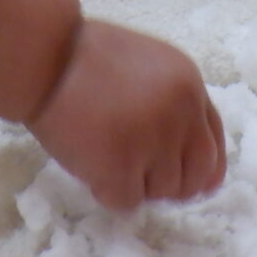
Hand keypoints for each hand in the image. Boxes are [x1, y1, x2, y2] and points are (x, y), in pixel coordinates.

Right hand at [28, 20, 226, 211]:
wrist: (43, 53)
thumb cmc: (82, 56)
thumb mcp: (146, 66)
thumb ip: (171, 103)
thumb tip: (187, 160)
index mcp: (188, 84)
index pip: (213, 142)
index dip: (202, 168)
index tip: (189, 182)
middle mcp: (181, 112)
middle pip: (197, 175)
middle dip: (172, 184)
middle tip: (138, 175)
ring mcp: (154, 139)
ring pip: (162, 193)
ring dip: (134, 183)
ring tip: (102, 151)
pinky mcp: (121, 165)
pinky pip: (127, 202)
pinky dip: (107, 191)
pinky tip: (88, 161)